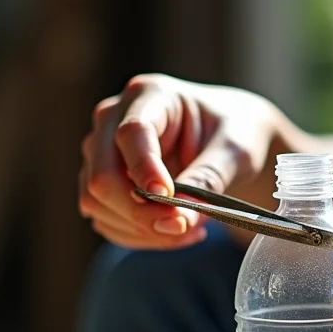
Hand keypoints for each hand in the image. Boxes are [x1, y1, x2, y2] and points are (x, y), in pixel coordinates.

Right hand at [79, 75, 278, 248]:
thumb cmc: (235, 133)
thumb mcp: (235, 151)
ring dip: (143, 229)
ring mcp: (101, 151)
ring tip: (189, 231)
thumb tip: (178, 221)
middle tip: (182, 228)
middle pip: (102, 174)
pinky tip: (175, 233)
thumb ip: (207, 181)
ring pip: (97, 202)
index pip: (132, 133)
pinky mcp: (103, 182)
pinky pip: (106, 221)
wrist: (228, 141)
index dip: (145, 170)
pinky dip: (140, 236)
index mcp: (151, 95)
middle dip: (140, 212)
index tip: (170, 201)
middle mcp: (114, 118)